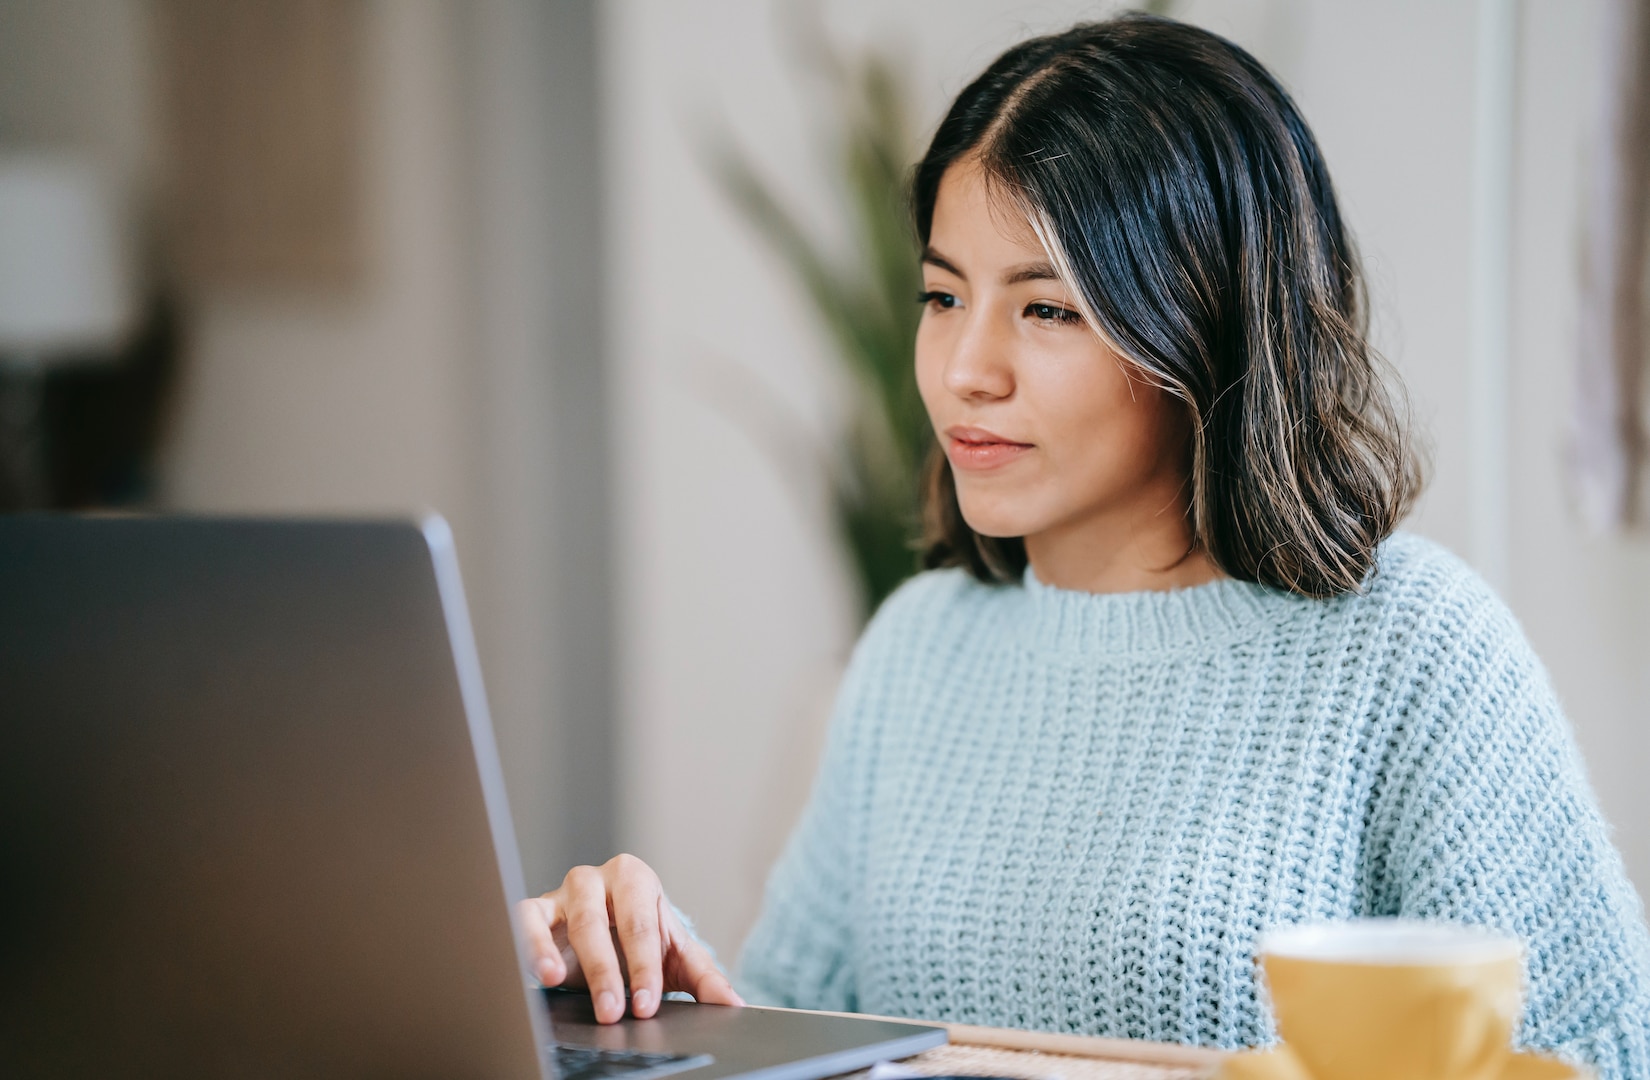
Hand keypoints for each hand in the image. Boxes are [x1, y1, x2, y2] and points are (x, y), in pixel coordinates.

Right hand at [516, 854, 744, 1022]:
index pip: (640, 925)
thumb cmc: (643, 939)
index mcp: (637, 879)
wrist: (611, 934)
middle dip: (607, 970)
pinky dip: (529, 943)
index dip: (644, 967)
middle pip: (600, 922)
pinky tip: (539, 972)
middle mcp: (598, 879)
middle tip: (614, 1011)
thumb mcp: (676, 957)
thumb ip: (704, 978)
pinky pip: (525, 920)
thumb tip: (732, 1002)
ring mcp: (564, 893)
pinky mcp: (535, 910)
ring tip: (560, 982)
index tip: (646, 1004)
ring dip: (561, 955)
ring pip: (564, 920)